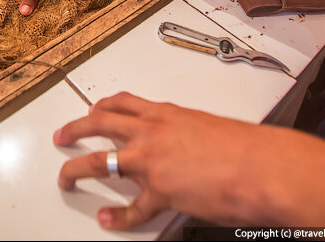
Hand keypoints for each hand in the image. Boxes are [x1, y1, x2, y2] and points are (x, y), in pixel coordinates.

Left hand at [53, 92, 269, 228]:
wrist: (262, 167)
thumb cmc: (246, 146)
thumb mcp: (208, 126)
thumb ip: (187, 133)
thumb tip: (185, 145)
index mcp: (165, 114)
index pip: (122, 103)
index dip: (101, 107)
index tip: (91, 110)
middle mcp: (151, 133)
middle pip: (98, 124)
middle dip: (75, 129)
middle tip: (62, 136)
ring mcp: (150, 162)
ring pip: (99, 162)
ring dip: (76, 170)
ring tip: (66, 178)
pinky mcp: (159, 193)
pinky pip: (131, 210)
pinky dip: (117, 218)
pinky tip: (108, 220)